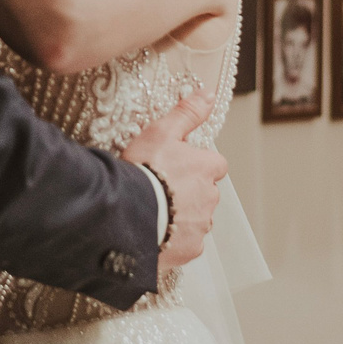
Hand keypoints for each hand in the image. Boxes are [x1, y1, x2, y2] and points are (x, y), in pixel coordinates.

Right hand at [120, 92, 223, 268]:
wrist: (127, 213)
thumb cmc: (144, 170)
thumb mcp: (162, 131)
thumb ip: (187, 113)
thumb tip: (208, 94)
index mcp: (208, 169)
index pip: (214, 165)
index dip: (196, 165)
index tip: (176, 167)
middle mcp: (211, 198)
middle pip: (205, 194)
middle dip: (188, 193)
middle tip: (159, 190)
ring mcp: (201, 226)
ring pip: (196, 220)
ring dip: (181, 217)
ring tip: (154, 212)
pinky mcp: (189, 249)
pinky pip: (186, 244)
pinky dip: (174, 240)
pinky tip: (154, 232)